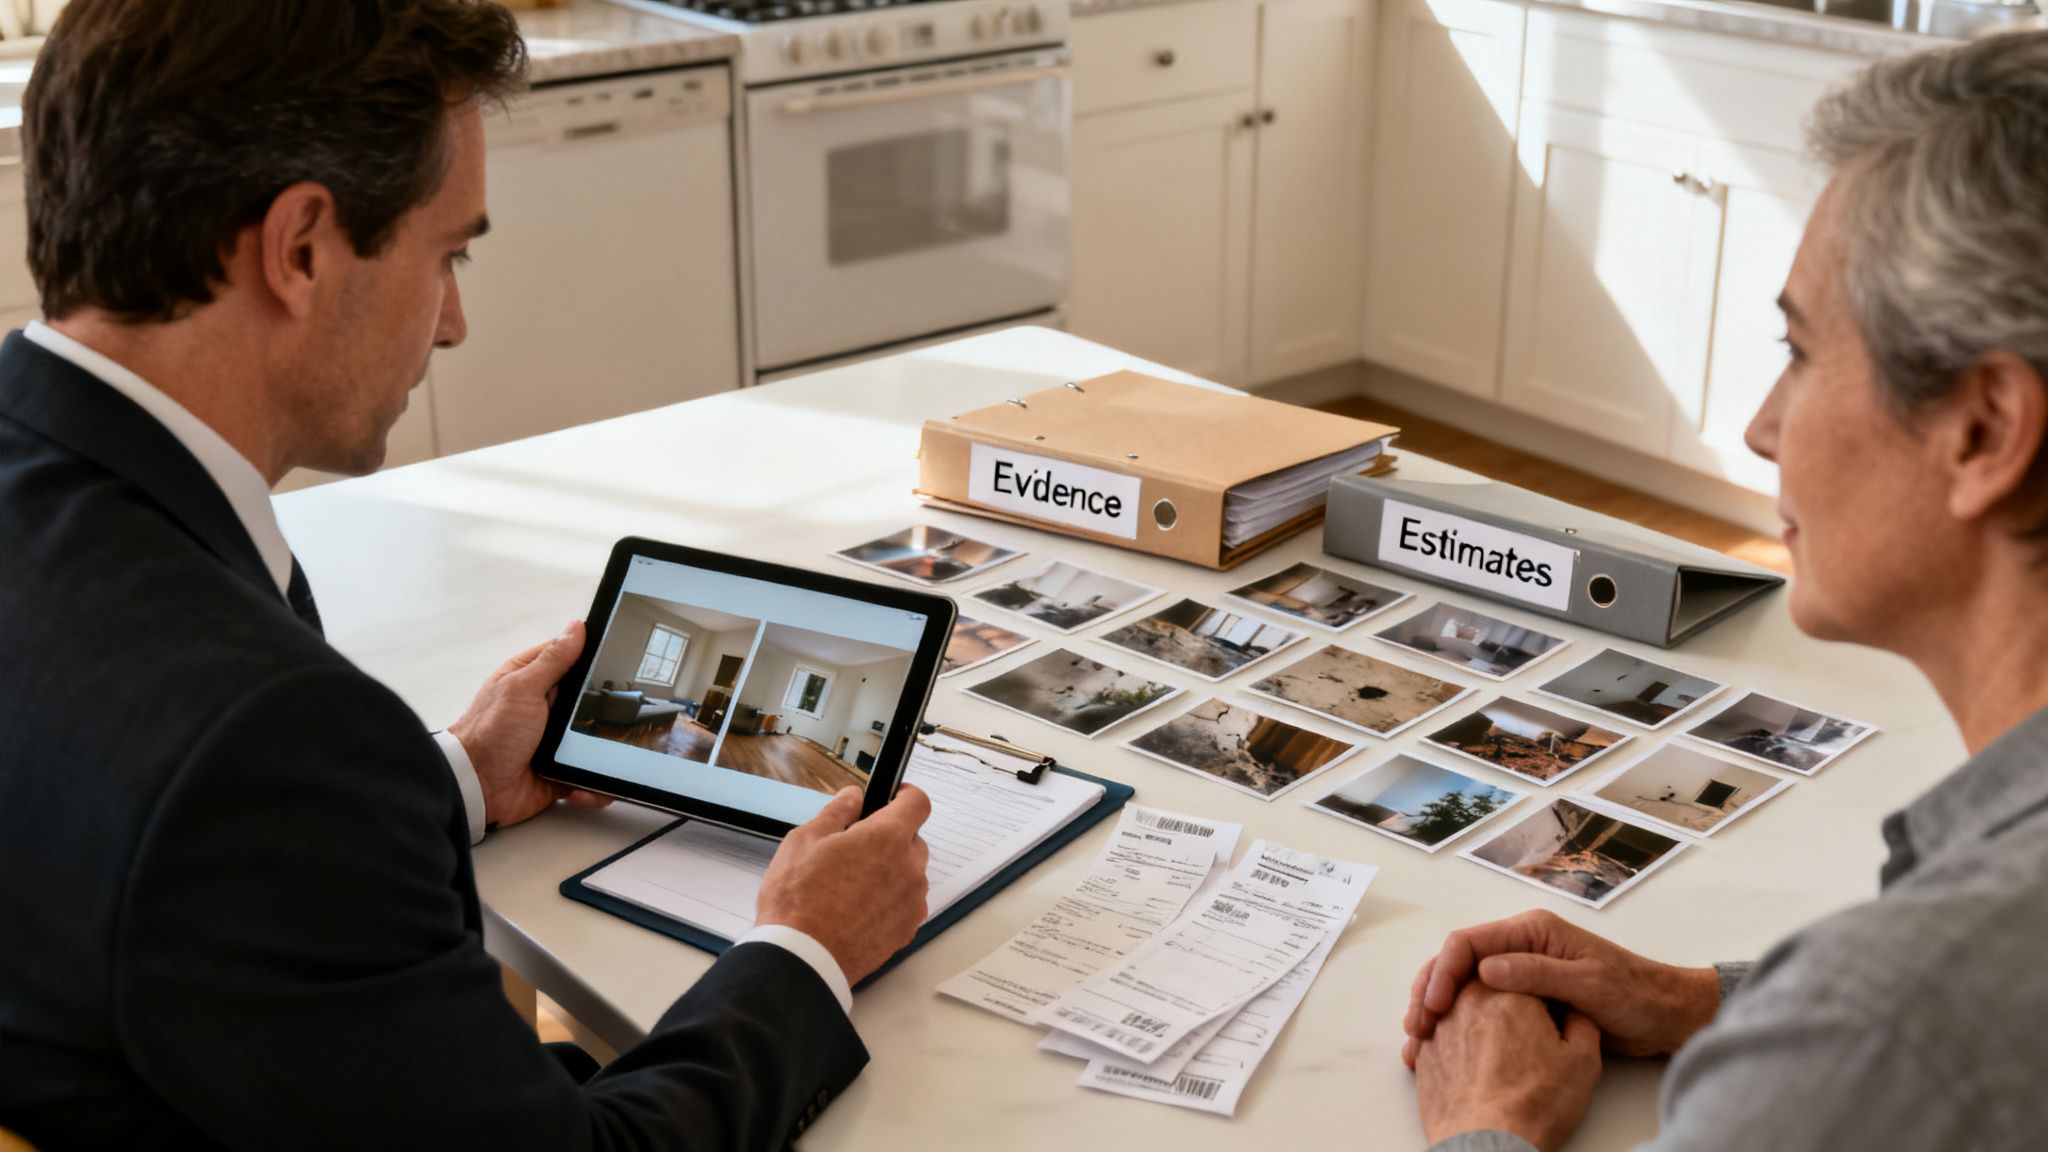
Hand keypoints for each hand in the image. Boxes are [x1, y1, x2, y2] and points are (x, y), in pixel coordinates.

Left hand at [447, 621, 612, 829]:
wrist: (476, 788)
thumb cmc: (489, 733)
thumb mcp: (523, 688)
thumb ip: (553, 659)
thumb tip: (577, 627)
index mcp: (532, 678)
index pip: (571, 656)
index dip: (595, 656)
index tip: (622, 657)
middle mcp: (545, 705)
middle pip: (591, 698)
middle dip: (606, 708)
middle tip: (621, 714)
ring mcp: (554, 737)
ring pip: (594, 736)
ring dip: (602, 748)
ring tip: (609, 755)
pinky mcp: (561, 767)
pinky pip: (588, 771)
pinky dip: (592, 782)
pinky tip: (586, 786)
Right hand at [755, 784, 931, 984]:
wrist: (803, 959)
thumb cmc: (799, 901)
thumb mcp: (805, 840)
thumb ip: (837, 811)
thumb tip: (853, 797)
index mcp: (887, 838)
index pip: (918, 802)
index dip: (905, 795)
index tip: (893, 797)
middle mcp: (909, 868)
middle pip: (912, 839)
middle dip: (889, 838)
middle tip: (854, 849)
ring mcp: (912, 901)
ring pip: (910, 873)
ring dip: (890, 871)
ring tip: (850, 885)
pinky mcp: (907, 929)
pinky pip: (906, 903)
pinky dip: (889, 900)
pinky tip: (857, 908)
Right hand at [1402, 909, 1719, 1064]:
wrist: (1664, 1016)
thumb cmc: (1633, 994)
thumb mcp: (1587, 983)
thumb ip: (1536, 973)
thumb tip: (1484, 970)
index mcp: (1532, 931)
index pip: (1469, 942)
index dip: (1443, 971)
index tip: (1434, 1006)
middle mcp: (1520, 945)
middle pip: (1457, 961)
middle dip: (1430, 989)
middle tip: (1417, 1026)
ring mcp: (1520, 970)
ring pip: (1463, 982)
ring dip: (1438, 1005)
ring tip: (1421, 1037)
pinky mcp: (1524, 996)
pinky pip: (1480, 1002)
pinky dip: (1458, 1018)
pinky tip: (1445, 1041)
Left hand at [1414, 982, 1600, 1151]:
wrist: (1489, 1143)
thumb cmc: (1534, 1102)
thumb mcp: (1583, 1060)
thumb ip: (1581, 1021)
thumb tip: (1574, 1011)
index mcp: (1507, 989)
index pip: (1522, 971)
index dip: (1538, 992)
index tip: (1546, 1012)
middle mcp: (1466, 1000)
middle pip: (1484, 983)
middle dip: (1502, 1000)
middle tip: (1521, 1029)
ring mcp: (1439, 1026)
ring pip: (1456, 1006)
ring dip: (1474, 1019)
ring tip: (1497, 1049)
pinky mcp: (1423, 1054)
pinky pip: (1437, 1035)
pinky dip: (1453, 1043)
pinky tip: (1471, 1063)